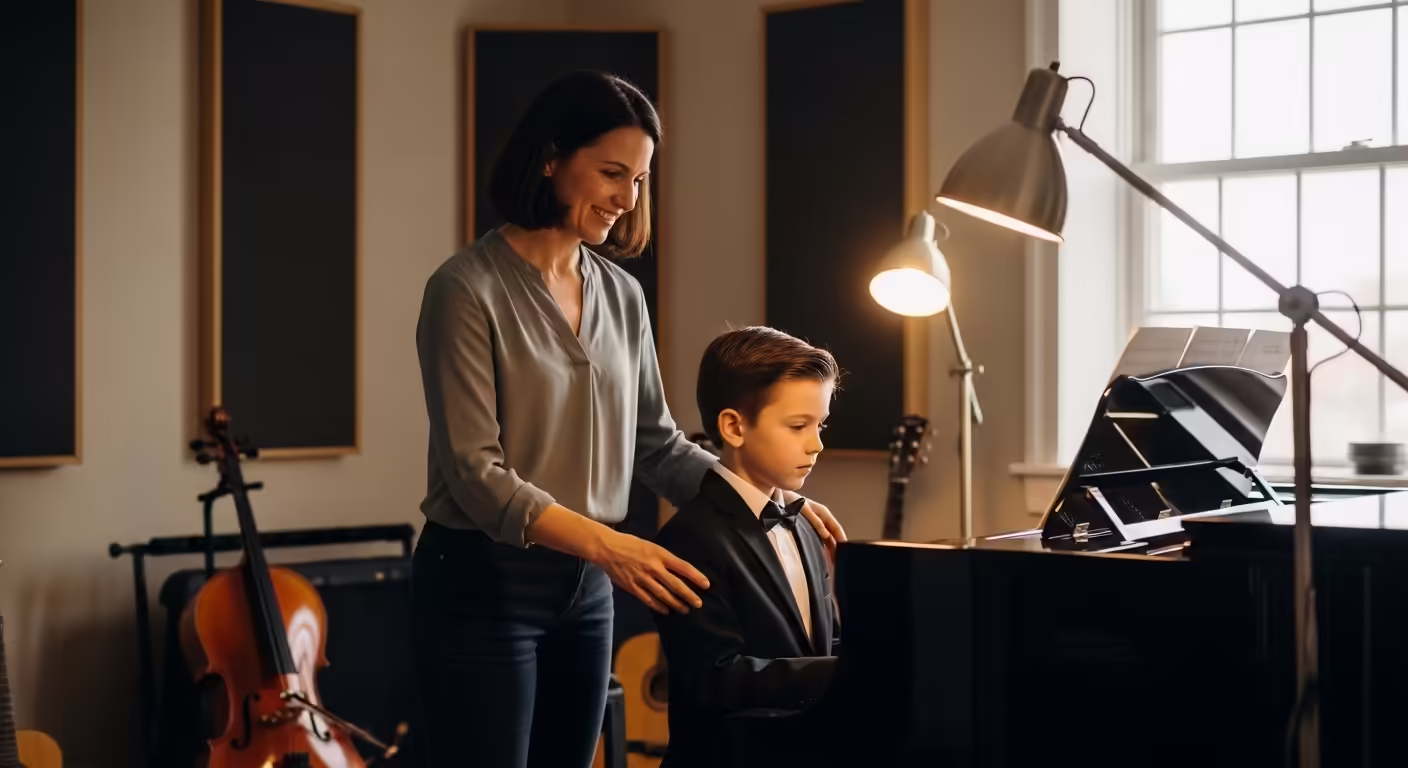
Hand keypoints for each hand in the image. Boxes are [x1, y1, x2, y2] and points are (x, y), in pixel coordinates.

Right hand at [593, 530, 709, 613]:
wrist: (607, 548)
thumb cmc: (630, 544)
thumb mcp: (651, 546)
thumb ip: (663, 558)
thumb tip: (677, 569)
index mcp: (660, 554)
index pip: (683, 567)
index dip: (696, 576)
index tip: (706, 584)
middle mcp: (654, 567)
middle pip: (675, 584)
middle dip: (688, 595)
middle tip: (698, 603)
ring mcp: (643, 579)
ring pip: (663, 595)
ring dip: (676, 603)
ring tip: (685, 609)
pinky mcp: (633, 587)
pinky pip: (648, 599)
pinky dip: (658, 606)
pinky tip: (666, 610)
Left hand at [797, 498, 845, 564]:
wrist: (779, 498)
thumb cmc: (792, 501)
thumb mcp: (805, 510)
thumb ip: (816, 522)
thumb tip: (827, 535)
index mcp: (824, 513)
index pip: (837, 528)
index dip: (842, 539)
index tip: (846, 550)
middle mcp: (821, 520)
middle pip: (833, 535)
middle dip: (837, 547)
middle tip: (840, 561)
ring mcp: (815, 525)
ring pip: (826, 539)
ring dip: (830, 549)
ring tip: (833, 562)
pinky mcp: (808, 529)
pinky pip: (818, 540)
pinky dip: (822, 548)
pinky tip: (823, 556)